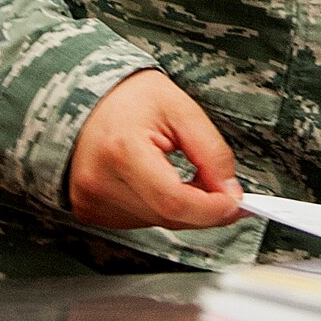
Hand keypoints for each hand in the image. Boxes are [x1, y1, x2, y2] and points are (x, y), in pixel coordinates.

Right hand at [69, 70, 243, 232]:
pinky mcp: (88, 210)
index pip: (174, 201)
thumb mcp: (181, 109)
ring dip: (181, 208)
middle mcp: (99, 182)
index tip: (236, 202)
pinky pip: (140, 221)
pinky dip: (159, 207)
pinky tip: (155, 181)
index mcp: (121, 150)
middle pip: (168, 217)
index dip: (211, 209)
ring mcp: (90, 200)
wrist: (83, 97)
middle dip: (204, 209)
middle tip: (224, 190)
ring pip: (157, 223)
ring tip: (178, 171)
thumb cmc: (130, 98)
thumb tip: (231, 194)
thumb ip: (212, 152)